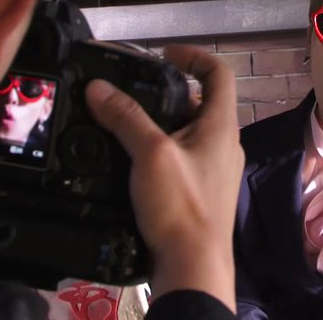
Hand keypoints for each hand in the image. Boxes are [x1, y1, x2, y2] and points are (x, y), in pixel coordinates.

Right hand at [84, 45, 243, 312]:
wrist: (193, 266)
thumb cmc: (181, 206)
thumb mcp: (150, 154)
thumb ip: (126, 118)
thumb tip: (98, 87)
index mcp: (221, 126)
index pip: (219, 73)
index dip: (193, 56)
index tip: (162, 56)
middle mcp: (224, 143)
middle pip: (200, 102)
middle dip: (166, 92)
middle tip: (132, 94)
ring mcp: (215, 169)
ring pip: (188, 131)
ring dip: (160, 122)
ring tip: (125, 123)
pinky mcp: (202, 190)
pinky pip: (183, 157)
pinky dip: (161, 149)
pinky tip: (133, 158)